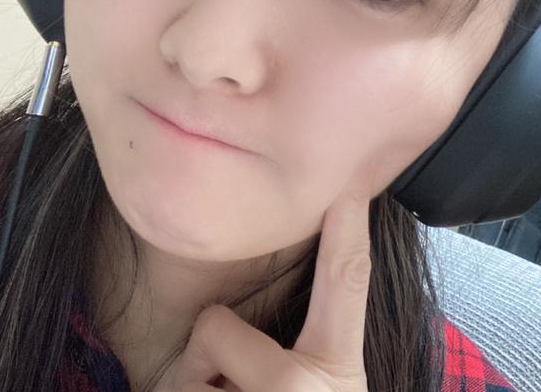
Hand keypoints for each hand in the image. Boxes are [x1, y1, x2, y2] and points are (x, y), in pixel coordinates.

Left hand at [168, 193, 371, 390]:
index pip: (346, 278)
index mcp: (336, 371)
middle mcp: (304, 389)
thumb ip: (296, 350)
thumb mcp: (308, 390)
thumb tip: (251, 293)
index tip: (353, 171)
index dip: (351, 220)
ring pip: (187, 368)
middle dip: (206, 357)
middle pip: (215, 325)